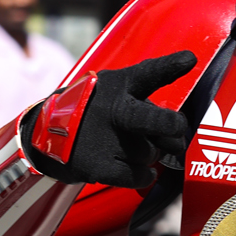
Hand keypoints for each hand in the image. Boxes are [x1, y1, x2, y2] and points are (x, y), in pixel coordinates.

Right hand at [39, 51, 197, 188]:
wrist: (46, 130)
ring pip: (151, 154)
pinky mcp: (99, 165)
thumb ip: (145, 103)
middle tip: (176, 132)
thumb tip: (178, 133)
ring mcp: (107, 139)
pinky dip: (143, 176)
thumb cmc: (94, 110)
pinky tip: (138, 169)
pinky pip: (139, 176)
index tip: (190, 59)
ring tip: (131, 148)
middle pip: (158, 121)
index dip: (171, 66)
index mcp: (120, 86)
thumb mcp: (113, 89)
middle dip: (173, 127)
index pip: (148, 73)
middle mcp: (115, 110)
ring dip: (149, 155)